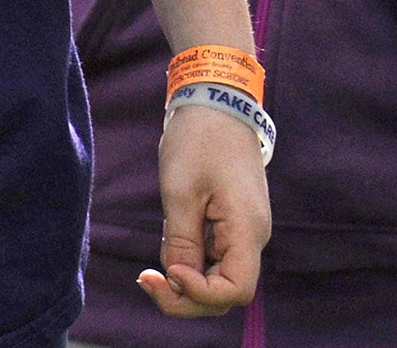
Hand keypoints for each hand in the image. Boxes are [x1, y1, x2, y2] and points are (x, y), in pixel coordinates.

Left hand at [138, 102, 270, 316]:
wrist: (216, 101)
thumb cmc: (198, 141)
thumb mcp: (180, 192)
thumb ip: (182, 241)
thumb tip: (178, 279)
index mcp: (247, 231)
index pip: (235, 292)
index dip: (199, 294)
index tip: (166, 272)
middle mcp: (251, 237)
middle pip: (225, 292)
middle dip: (186, 296)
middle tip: (146, 280)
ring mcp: (242, 230)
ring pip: (217, 276)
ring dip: (185, 279)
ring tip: (152, 266)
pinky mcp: (231, 222)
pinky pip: (212, 256)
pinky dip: (189, 260)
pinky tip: (168, 244)